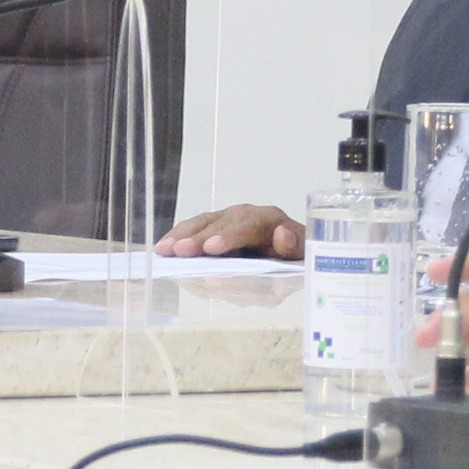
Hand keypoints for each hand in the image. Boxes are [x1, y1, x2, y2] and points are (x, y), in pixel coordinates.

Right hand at [159, 203, 303, 259]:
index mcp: (269, 219)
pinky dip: (178, 236)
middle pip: (220, 224)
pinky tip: (163, 247)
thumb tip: (282, 235)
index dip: (228, 237)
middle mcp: (245, 213)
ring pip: (203, 223)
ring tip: (164, 249)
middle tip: (181, 251)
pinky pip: (195, 227)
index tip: (211, 248)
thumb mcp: (305, 253)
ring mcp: (227, 217)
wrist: (291, 245)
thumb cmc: (295, 254)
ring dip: (183, 236)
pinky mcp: (214, 224)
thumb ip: (295, 246)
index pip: (247, 226)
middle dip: (199, 238)